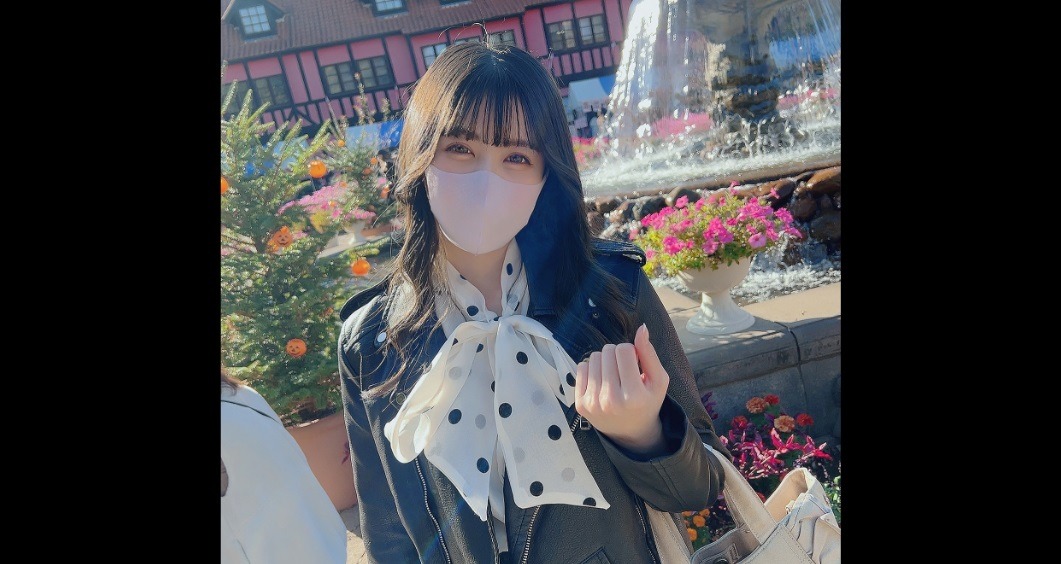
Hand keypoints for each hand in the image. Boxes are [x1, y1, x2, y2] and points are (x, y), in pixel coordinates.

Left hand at [575, 323, 668, 454]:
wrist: (630, 431)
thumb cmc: (647, 402)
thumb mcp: (658, 380)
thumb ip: (650, 353)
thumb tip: (641, 327)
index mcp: (634, 395)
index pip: (624, 350)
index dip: (631, 352)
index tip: (635, 363)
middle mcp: (611, 401)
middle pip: (607, 351)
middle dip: (616, 355)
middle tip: (624, 371)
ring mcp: (593, 403)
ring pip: (593, 357)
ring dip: (604, 361)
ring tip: (614, 376)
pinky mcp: (580, 404)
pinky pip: (581, 367)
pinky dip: (592, 370)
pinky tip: (602, 382)